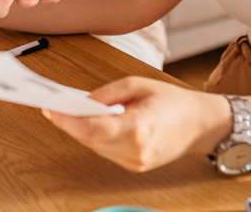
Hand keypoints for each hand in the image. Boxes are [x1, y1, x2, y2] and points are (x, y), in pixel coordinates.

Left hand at [42, 77, 231, 171]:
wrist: (200, 123)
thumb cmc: (172, 100)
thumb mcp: (137, 84)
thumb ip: (107, 94)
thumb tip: (83, 102)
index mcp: (138, 127)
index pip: (92, 128)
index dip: (67, 120)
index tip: (50, 109)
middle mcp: (136, 150)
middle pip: (90, 140)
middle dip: (69, 124)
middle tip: (52, 107)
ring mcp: (137, 162)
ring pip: (96, 147)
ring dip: (80, 131)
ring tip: (66, 113)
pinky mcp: (137, 166)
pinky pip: (107, 152)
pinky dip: (95, 138)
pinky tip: (89, 123)